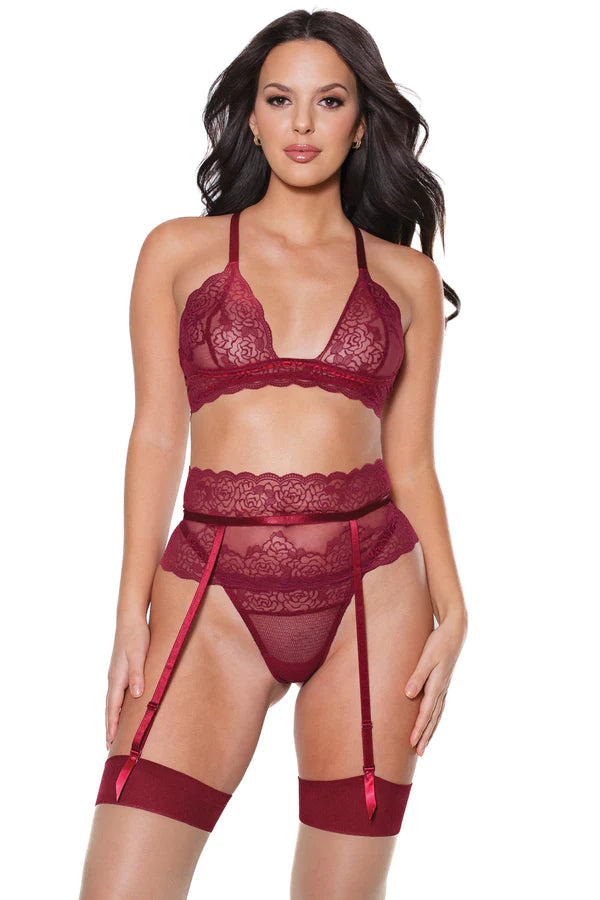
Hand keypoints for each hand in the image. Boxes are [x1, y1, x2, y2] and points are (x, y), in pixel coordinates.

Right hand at [105, 615, 149, 750]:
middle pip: (110, 707)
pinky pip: (118, 693)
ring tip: (114, 732)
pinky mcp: (122, 670)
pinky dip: (117, 705)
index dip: (112, 725)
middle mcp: (114, 678)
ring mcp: (117, 674)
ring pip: (113, 701)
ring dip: (112, 717)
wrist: (131, 620)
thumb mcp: (139, 655)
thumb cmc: (137, 637)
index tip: (111, 741)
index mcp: (117, 678)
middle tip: (109, 745)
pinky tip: (122, 708)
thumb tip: (136, 695)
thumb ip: (138, 675)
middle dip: (109, 726)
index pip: (113, 707)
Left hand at [404, 609, 466, 755]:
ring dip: (430, 729)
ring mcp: (444, 686)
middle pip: (433, 718)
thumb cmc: (439, 643)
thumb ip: (417, 676)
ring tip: (424, 744)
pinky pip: (439, 706)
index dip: (418, 728)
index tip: (412, 743)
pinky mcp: (443, 682)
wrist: (455, 631)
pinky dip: (435, 718)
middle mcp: (442, 689)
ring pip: (437, 714)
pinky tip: (431, 722)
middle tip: (419, 753)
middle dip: (425, 735)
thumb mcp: (426, 657)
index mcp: (437, 684)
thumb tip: (408, 695)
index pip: (426, 712)